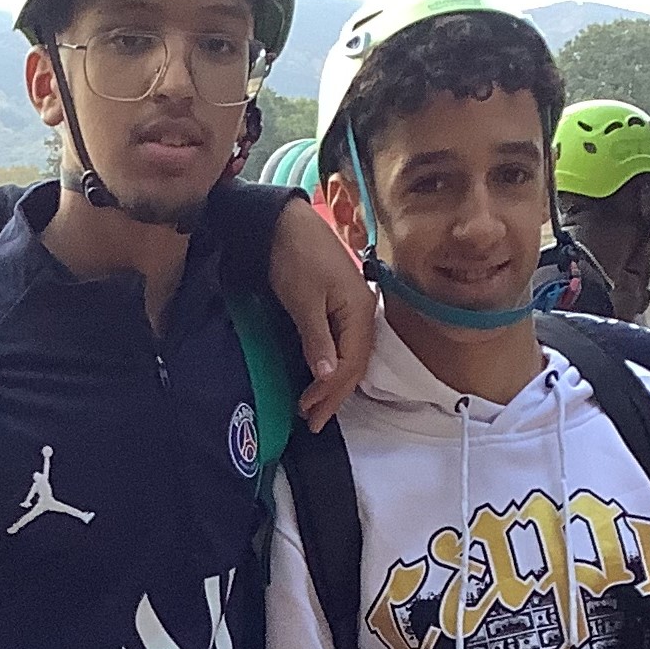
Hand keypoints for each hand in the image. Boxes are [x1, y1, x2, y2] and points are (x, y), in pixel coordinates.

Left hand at [267, 197, 374, 429]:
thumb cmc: (296, 258)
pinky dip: (333, 365)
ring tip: (315, 409)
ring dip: (334, 384)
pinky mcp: (338, 307)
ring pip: (350, 356)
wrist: (286, 224)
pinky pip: (343, 345)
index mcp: (359, 311)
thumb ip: (317, 339)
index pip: (351, 363)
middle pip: (355, 364)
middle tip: (312, 423)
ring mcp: (352, 309)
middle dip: (334, 395)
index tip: (308, 412)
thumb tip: (328, 376)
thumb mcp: (304, 301)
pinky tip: (322, 378)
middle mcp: (362, 312)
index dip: (331, 391)